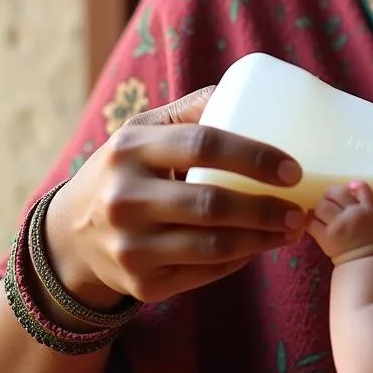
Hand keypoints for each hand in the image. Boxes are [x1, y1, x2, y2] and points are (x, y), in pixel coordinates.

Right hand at [46, 88, 306, 309]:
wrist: (72, 235)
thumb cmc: (128, 170)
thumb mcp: (145, 131)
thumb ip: (194, 110)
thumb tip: (256, 88)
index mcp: (132, 148)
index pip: (203, 145)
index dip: (255, 156)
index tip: (293, 168)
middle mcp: (125, 198)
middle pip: (212, 204)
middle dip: (266, 209)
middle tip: (300, 209)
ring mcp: (130, 246)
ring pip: (213, 247)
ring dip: (263, 240)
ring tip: (293, 229)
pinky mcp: (141, 284)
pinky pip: (205, 274)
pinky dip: (239, 261)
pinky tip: (259, 247)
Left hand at [306, 182, 372, 264]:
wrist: (364, 260)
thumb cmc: (371, 236)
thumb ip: (365, 197)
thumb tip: (351, 183)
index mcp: (368, 209)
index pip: (359, 187)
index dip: (348, 188)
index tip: (345, 194)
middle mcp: (353, 215)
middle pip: (335, 193)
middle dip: (330, 195)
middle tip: (329, 201)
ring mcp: (337, 226)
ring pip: (322, 206)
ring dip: (319, 207)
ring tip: (322, 213)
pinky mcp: (325, 237)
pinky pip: (311, 222)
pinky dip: (310, 219)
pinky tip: (313, 221)